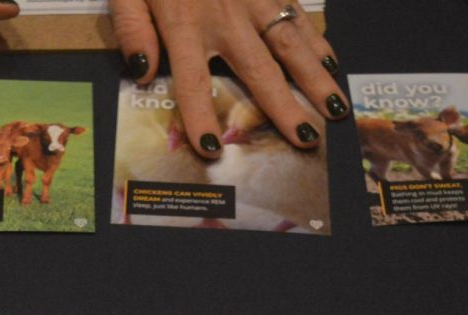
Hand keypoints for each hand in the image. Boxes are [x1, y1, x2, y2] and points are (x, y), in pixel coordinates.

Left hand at [110, 0, 346, 155]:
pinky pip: (297, 12)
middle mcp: (225, 16)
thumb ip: (131, 29)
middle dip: (285, 108)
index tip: (211, 148)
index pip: (193, 82)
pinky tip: (331, 62)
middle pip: (259, 71)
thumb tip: (142, 73)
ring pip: (291, 43)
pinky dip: (317, 39)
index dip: (201, 118)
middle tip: (308, 139)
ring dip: (316, 78)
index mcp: (183, 24)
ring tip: (336, 110)